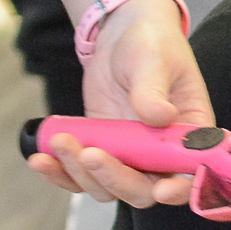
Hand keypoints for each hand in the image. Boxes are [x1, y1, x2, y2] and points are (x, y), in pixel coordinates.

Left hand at [24, 0, 213, 207]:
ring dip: (80, 173)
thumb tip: (159, 115)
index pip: (190, 175)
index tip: (160, 190)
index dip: (179, 190)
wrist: (123, 38)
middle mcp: (160, 156)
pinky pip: (80, 174)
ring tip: (59, 141)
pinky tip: (40, 158)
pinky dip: (59, 173)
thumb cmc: (152, 46)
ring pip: (107, 188)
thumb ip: (153, 90)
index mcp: (188, 138)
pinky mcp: (100, 150)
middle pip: (143, 191)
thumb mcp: (155, 62)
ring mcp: (128, 157)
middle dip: (115, 179)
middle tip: (90, 154)